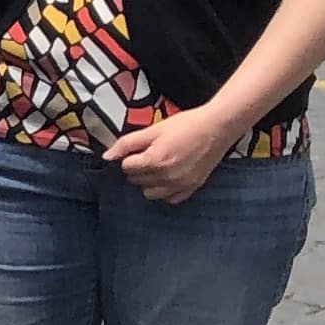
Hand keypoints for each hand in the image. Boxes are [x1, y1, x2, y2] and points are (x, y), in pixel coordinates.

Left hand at [105, 107, 231, 205]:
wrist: (217, 127)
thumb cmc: (187, 125)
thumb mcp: (153, 130)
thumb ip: (127, 144)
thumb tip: (107, 156)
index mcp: (155, 161)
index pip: (127, 167)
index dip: (130, 157)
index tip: (138, 150)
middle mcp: (167, 177)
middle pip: (137, 180)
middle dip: (138, 168)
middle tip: (149, 155)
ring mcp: (180, 185)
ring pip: (150, 193)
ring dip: (149, 182)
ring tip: (157, 166)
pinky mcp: (192, 187)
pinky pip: (171, 199)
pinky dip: (166, 190)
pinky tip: (169, 176)